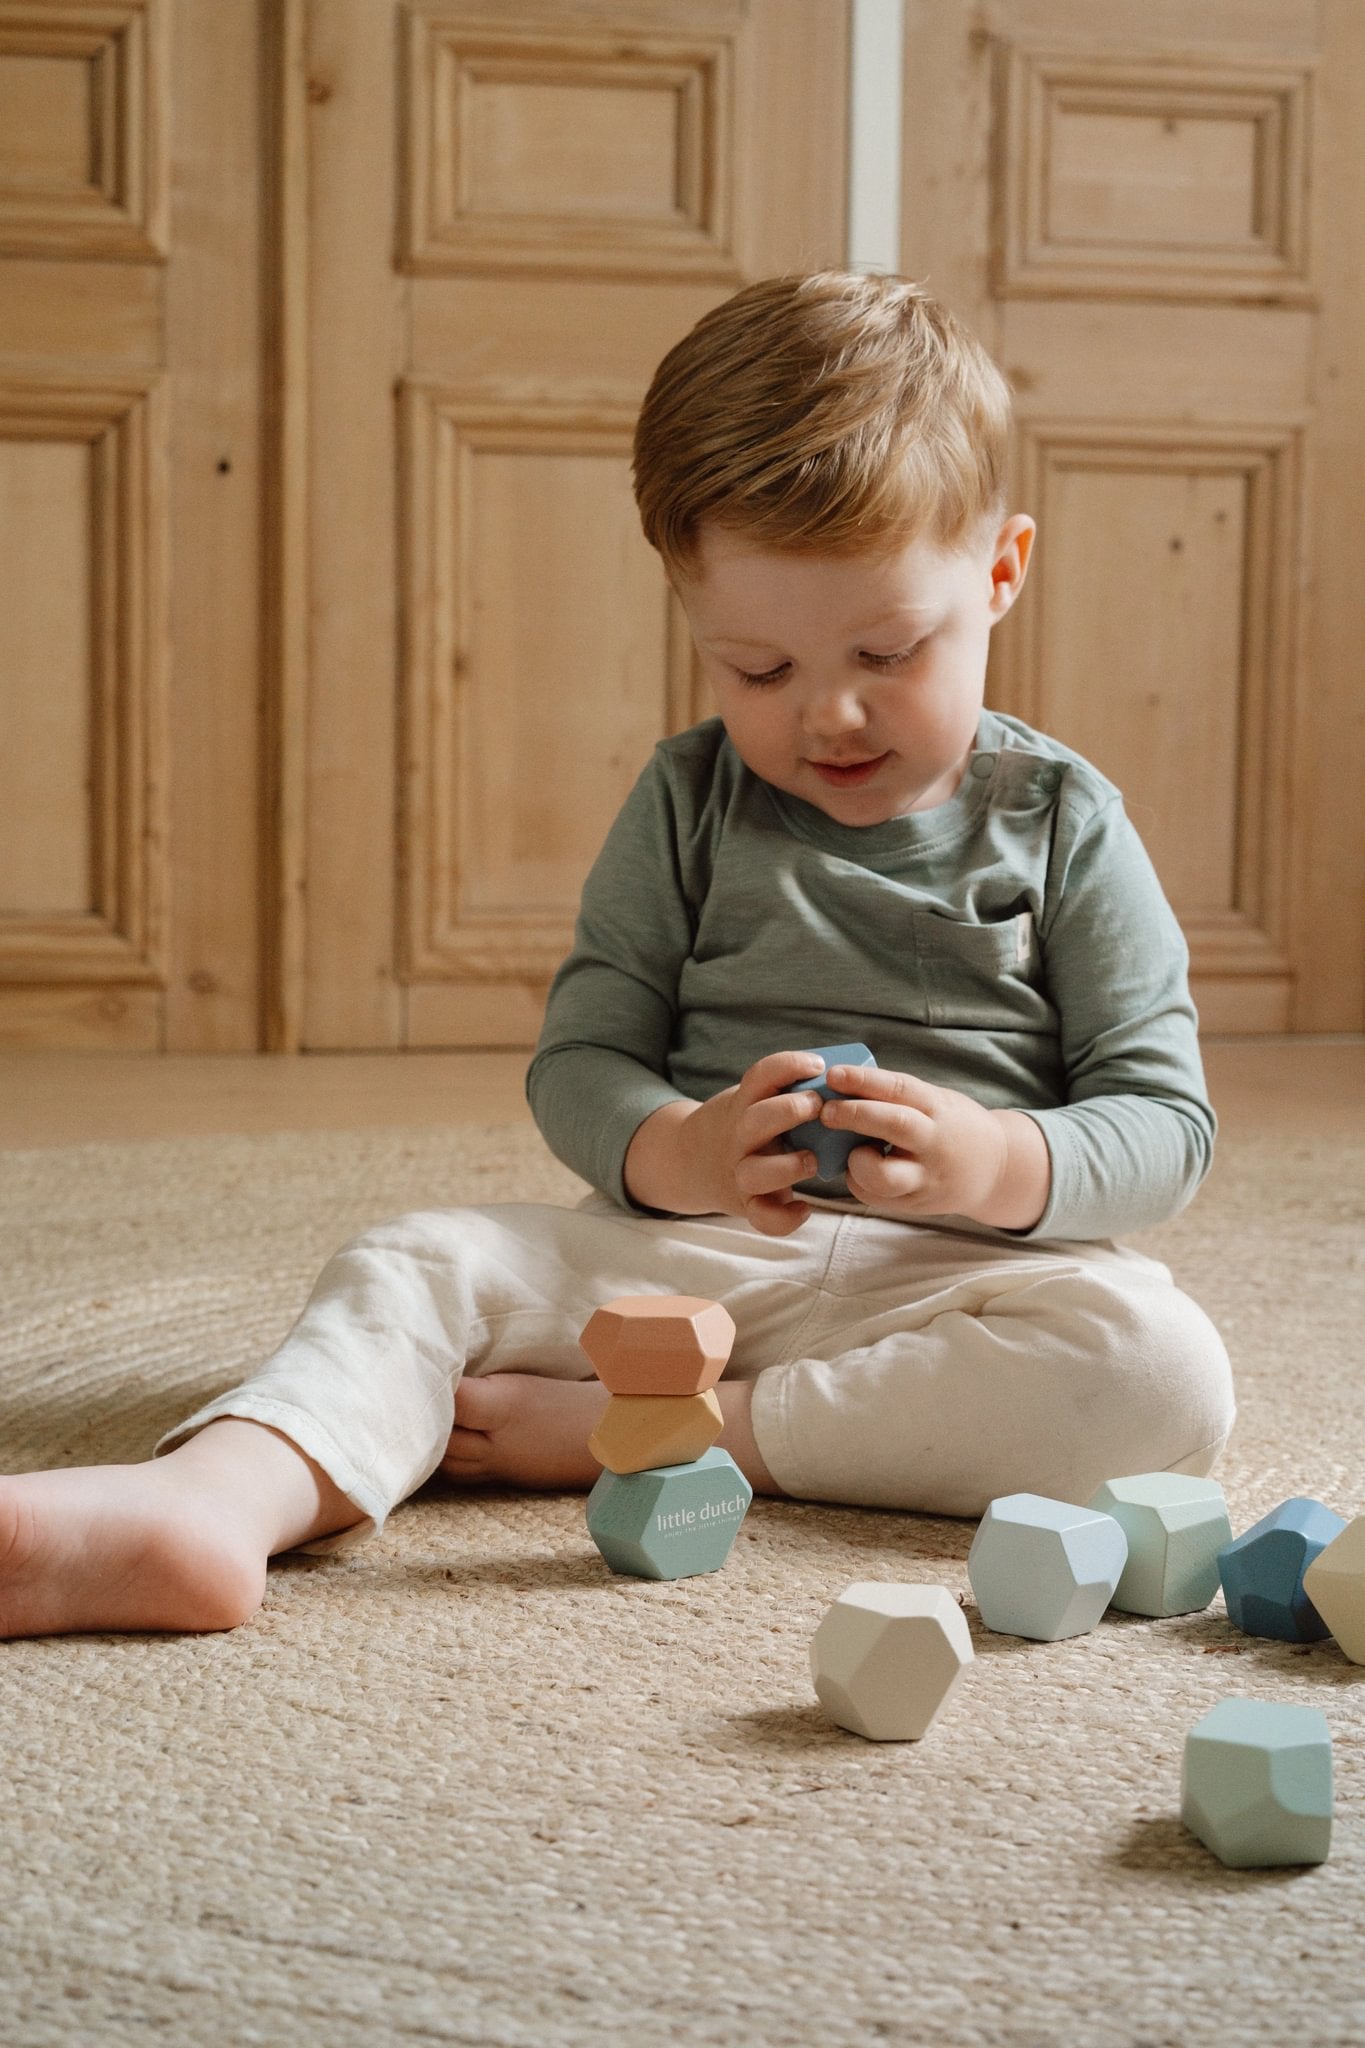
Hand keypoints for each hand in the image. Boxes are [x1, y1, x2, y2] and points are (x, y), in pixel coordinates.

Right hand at [623, 1049, 829, 1236]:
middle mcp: (739, 1137)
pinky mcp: (746, 1204)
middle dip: (789, 1110)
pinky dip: (784, 1218)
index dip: (789, 1065)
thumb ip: (784, 1089)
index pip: (761, 1075)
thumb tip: (847, 1074)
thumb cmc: (743, 1125)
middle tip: (818, 1106)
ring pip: (755, 1173)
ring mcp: (740, 1172)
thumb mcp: (751, 1098)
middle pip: (755, 1121)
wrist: (689, 1161)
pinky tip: (804, 1206)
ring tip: (813, 1160)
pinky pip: (762, 1217)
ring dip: (786, 1167)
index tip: (818, 1065)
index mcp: (743, 1104)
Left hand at [818, 1064, 1050, 1229]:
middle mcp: (934, 1142)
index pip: (901, 1089)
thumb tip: (838, 1086)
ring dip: (856, 1162)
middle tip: (825, 1110)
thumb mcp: (936, 1102)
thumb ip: (898, 1098)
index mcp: (938, 1108)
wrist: (996, 1170)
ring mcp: (926, 1177)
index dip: (865, 1080)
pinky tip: (858, 1170)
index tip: (835, 1074)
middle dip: (855, 1115)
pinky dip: (858, 1181)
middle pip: (894, 1125)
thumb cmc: (951, 1127)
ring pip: (884, 1176)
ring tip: (849, 1153)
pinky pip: (876, 1197)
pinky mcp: (915, 1204)